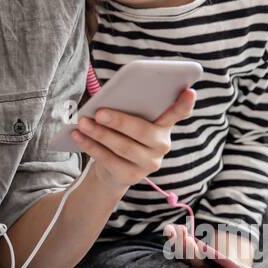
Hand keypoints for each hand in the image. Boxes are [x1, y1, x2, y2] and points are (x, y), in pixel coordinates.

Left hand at [70, 88, 195, 191]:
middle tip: (99, 112)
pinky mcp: (132, 176)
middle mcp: (162, 145)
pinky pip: (110, 160)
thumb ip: (125, 107)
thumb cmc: (120, 133)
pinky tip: (78, 136)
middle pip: (144, 132)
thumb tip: (106, 101)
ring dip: (100, 134)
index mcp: (164, 124)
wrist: (111, 169)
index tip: (189, 91)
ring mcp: (149, 163)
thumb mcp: (125, 118)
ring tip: (83, 123)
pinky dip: (91, 146)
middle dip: (119, 121)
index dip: (185, 104)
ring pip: (124, 147)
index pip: (179, 113)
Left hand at [163, 223, 267, 267]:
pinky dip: (172, 237)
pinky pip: (174, 245)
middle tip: (194, 243)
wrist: (218, 266)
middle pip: (195, 266)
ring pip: (182, 255)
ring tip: (182, 231)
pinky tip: (170, 228)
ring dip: (180, 243)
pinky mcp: (181, 253)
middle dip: (193, 254)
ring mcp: (189, 264)